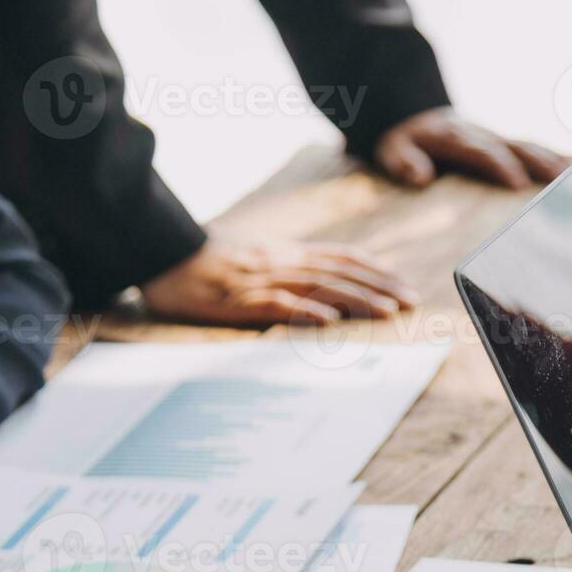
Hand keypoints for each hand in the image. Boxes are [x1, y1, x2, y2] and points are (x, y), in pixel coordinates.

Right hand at [140, 239, 418, 326]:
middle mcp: (281, 261)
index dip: (376, 271)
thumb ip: (288, 265)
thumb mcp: (255, 255)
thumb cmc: (206, 258)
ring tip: (386, 312)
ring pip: (318, 287)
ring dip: (356, 299)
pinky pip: (275, 304)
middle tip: (411, 302)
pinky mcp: (238, 299)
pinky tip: (328, 322)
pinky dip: (304, 311)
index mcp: (286, 252)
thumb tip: (322, 286)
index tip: (404, 286)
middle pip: (340, 273)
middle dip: (379, 287)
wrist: (160, 250)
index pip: (342, 258)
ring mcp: (261, 279)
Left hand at [374, 108, 568, 189]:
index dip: (499, 163)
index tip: (516, 181)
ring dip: (557, 162)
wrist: (418, 115)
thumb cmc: (406, 143)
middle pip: (516, 147)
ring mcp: (502, 140)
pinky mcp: (514, 148)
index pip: (480, 149)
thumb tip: (421, 176)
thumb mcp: (391, 150)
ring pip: (534, 148)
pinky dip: (565, 160)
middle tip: (560, 180)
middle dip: (538, 162)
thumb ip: (404, 161)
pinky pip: (542, 153)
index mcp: (455, 137)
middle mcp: (484, 135)